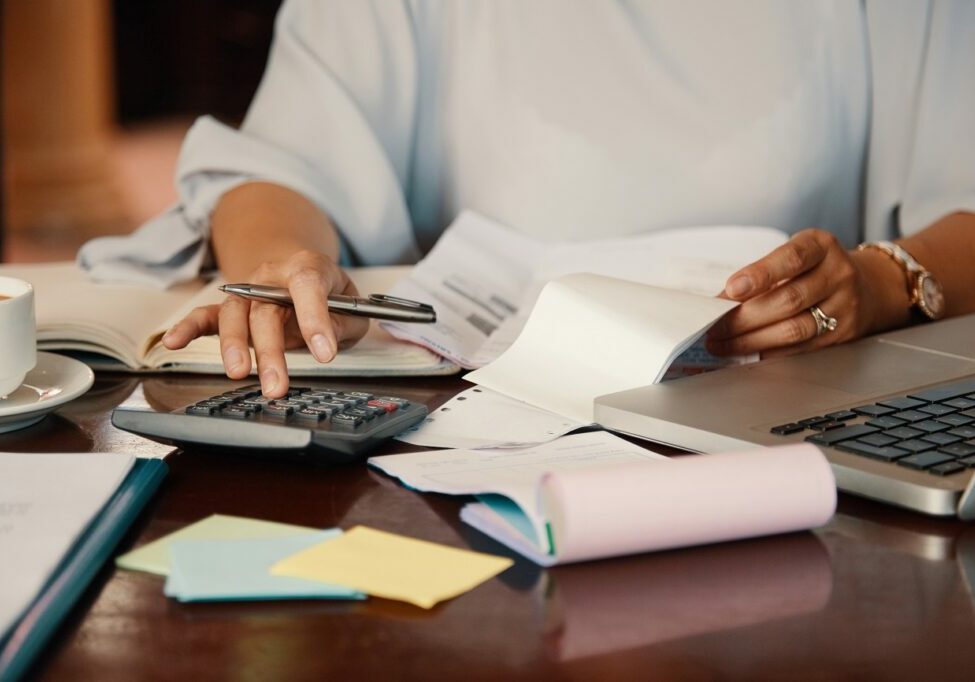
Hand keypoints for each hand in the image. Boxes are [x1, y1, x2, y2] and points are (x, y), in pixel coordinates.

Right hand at [161, 250, 368, 396]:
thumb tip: (325, 341)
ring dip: (235, 347)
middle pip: (266, 309)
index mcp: (308, 267)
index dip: (315, 318)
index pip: (308, 286)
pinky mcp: (231, 308)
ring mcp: (247, 291)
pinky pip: (205, 316)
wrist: (304, 274)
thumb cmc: (331, 295)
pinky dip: (188, 328)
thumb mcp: (352, 308)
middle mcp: (271, 277)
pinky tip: (173, 342)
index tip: (325, 353)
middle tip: (277, 384)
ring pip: (235, 315)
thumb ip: (343, 322)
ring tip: (240, 374)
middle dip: (271, 350)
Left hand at [706, 229, 885, 358]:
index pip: (792, 258)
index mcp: (821, 246)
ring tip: (722, 344)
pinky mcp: (842, 334)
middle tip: (714, 327)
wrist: (867, 285)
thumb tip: (720, 302)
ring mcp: (844, 306)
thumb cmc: (815, 268)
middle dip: (744, 317)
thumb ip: (761, 273)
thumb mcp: (794, 256)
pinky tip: (747, 352)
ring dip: (751, 340)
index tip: (732, 288)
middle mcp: (838, 274)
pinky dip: (769, 352)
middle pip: (788, 300)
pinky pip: (801, 348)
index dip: (760, 274)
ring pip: (794, 329)